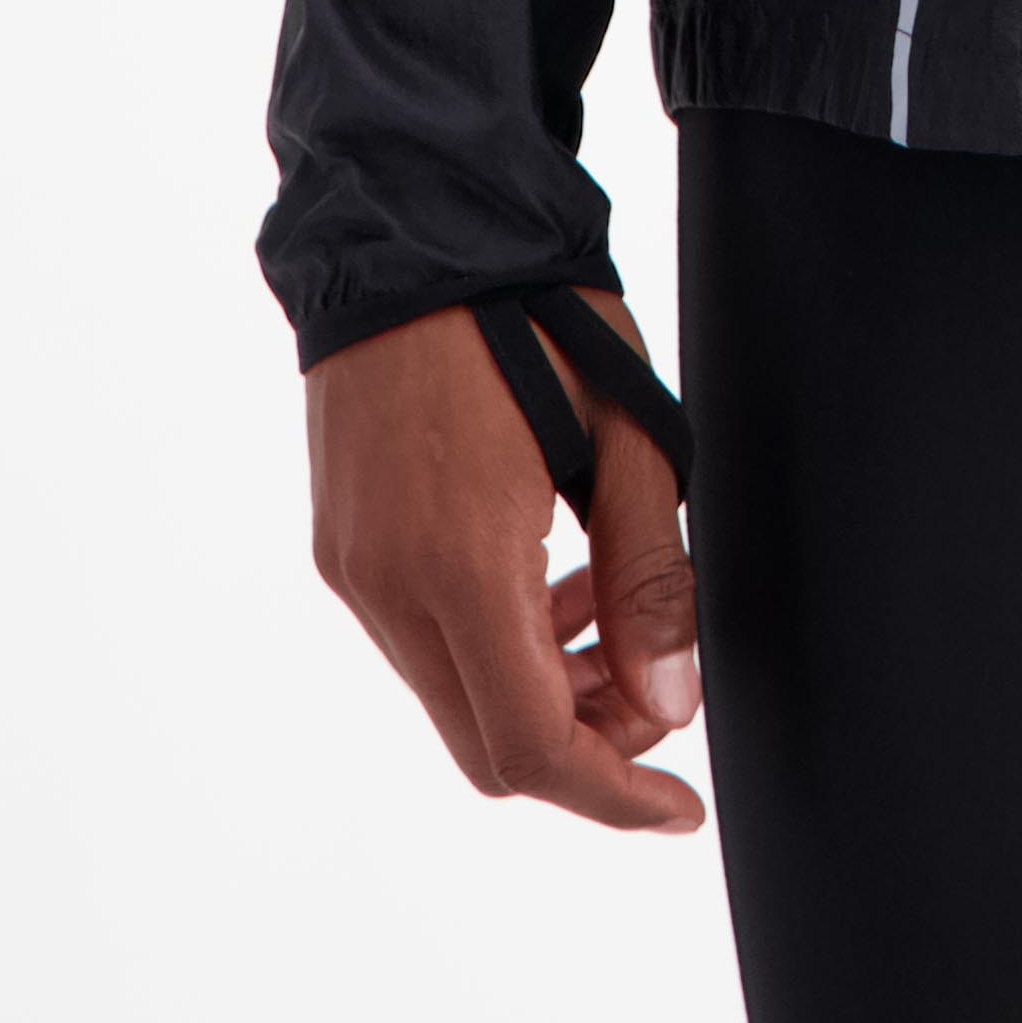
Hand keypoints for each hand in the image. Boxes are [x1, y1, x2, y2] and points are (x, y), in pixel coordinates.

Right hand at [305, 292, 706, 835]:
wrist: (411, 216)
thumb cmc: (531, 310)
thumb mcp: (627, 435)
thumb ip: (651, 580)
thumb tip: (670, 706)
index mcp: (462, 563)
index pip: (534, 747)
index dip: (616, 794)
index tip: (679, 806)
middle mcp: (387, 584)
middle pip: (487, 743)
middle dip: (584, 742)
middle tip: (657, 684)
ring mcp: (353, 565)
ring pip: (451, 693)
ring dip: (539, 684)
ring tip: (614, 604)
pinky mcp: (341, 540)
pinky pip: (418, 637)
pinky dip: (491, 637)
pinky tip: (549, 569)